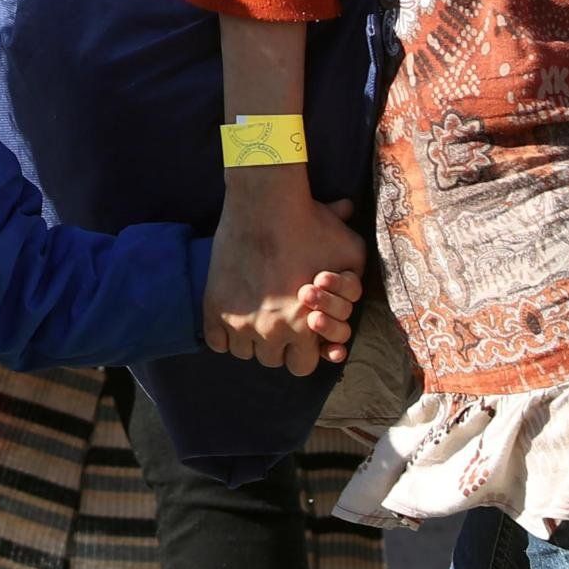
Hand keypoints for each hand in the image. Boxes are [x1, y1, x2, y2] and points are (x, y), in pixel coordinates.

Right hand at [203, 170, 363, 374]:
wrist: (263, 203)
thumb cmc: (309, 225)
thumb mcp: (348, 250)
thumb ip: (353, 276)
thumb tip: (354, 283)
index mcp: (304, 326)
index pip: (304, 366)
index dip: (303, 351)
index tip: (298, 336)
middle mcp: (271, 331)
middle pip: (272, 360)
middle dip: (276, 345)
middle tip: (276, 321)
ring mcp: (239, 323)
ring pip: (243, 352)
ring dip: (249, 339)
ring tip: (254, 315)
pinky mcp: (214, 309)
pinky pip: (217, 342)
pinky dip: (223, 332)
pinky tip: (234, 312)